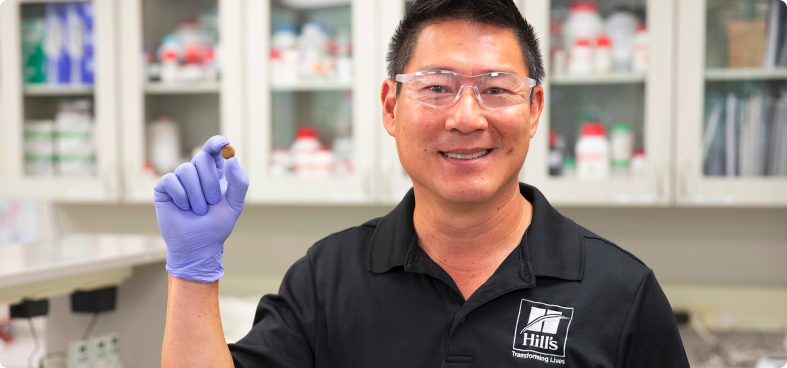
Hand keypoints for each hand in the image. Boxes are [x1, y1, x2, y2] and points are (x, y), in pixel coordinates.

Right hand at [154, 135, 248, 282]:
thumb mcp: (235, 204)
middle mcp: (196, 173)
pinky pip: (171, 180)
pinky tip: (183, 208)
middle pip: (201, 158)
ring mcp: (179, 180)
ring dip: (196, 194)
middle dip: (209, 182)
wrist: (199, 245)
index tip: (222, 145)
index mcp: (214, 173)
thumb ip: (239, 181)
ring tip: (198, 210)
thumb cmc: (217, 225)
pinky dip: (181, 196)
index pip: (214, 149)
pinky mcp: (164, 189)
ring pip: (186, 169)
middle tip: (212, 202)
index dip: (216, 143)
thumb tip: (231, 158)